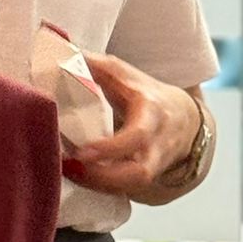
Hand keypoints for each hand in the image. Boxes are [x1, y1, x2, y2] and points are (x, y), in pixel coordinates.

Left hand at [64, 55, 202, 203]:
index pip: (137, 135)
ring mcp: (153, 165)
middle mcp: (157, 144)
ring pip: (133, 186)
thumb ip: (93, 64)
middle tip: (70, 168)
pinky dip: (101, 188)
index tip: (82, 152)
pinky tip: (78, 179)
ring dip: (100, 185)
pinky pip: (125, 191)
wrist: (184, 119)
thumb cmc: (144, 93)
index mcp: (151, 114)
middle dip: (104, 177)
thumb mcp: (123, 74)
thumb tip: (58, 50)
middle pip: (140, 172)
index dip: (111, 148)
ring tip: (70, 174)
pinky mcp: (145, 179)